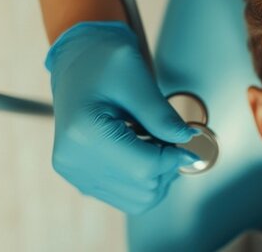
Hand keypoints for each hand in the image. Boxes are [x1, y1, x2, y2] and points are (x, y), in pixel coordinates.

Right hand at [45, 21, 199, 214]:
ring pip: (139, 199)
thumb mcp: (138, 80)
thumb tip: (188, 142)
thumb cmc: (105, 61)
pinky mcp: (80, 178)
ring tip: (154, 142)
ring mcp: (74, 172)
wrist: (79, 61)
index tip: (187, 140)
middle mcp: (73, 160)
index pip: (145, 167)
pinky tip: (142, 151)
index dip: (176, 157)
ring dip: (157, 175)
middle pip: (144, 187)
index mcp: (83, 133)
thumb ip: (162, 115)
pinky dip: (144, 179)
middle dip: (167, 165)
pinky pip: (127, 197)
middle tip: (168, 135)